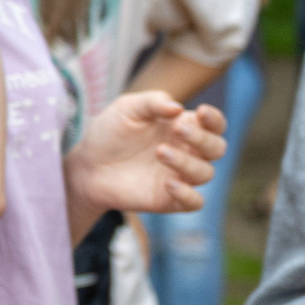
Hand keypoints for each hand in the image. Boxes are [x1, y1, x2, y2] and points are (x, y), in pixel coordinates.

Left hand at [66, 91, 225, 215]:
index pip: (214, 125)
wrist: (87, 165)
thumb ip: (152, 102)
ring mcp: (180, 176)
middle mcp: (187, 152)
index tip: (202, 112)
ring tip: (159, 153)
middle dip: (202, 138)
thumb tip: (178, 108)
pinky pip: (195, 202)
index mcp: (183, 127)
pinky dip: (188, 194)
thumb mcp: (127, 108)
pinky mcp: (169, 199)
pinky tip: (169, 184)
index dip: (215, 119)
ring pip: (206, 173)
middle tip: (177, 130)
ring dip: (187, 162)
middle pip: (216, 148)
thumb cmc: (110, 133)